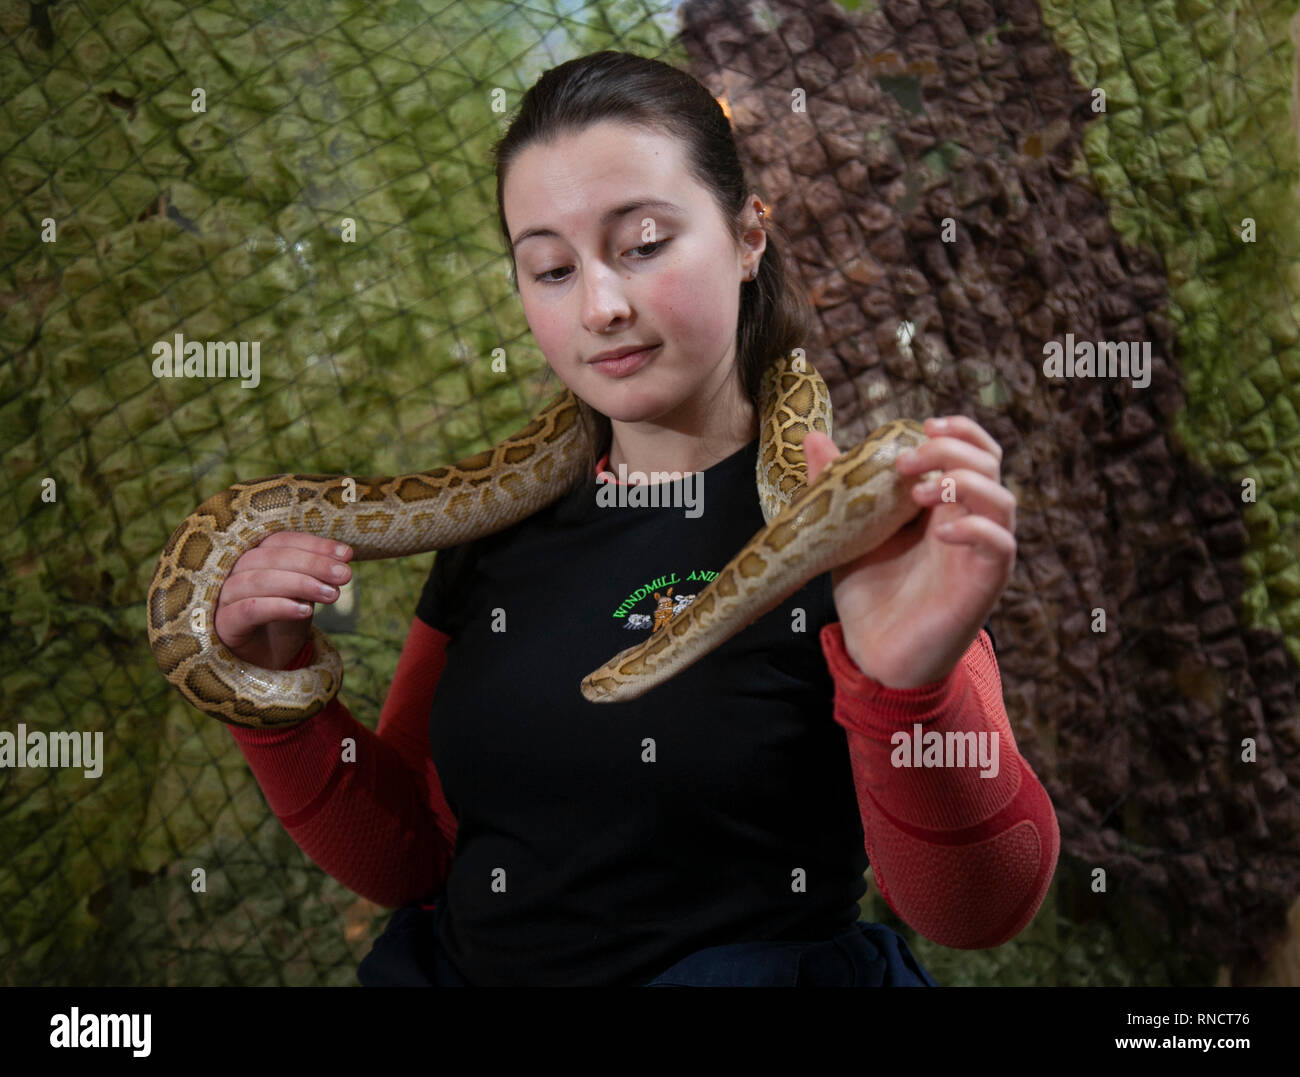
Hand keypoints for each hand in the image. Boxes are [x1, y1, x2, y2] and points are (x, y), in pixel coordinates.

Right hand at [214, 532, 352, 669]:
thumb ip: (318, 575)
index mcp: (253, 557)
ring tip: (331, 594)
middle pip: (269, 557)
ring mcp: (224, 598)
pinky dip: (278, 606)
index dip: (314, 545)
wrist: (268, 662)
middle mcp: (233, 572)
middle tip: (344, 575)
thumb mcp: (305, 594)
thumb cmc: (285, 622)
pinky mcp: (223, 625)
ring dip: (299, 583)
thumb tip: (344, 556)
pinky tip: (305, 611)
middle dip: (312, 564)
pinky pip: (248, 610)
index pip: (280, 541)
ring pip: (257, 580)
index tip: (347, 554)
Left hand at [803, 416, 1014, 688]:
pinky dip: (976, 529)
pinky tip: (942, 533)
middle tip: (904, 461)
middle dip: (952, 449)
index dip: (959, 430)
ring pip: (1003, 499)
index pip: (973, 451)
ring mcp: (980, 552)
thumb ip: (835, 483)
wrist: (874, 652)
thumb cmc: (868, 592)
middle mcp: (969, 521)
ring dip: (964, 483)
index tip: (921, 425)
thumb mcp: (847, 529)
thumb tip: (812, 439)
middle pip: (989, 463)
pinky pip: (1002, 545)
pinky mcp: (985, 582)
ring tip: (916, 493)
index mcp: (943, 504)